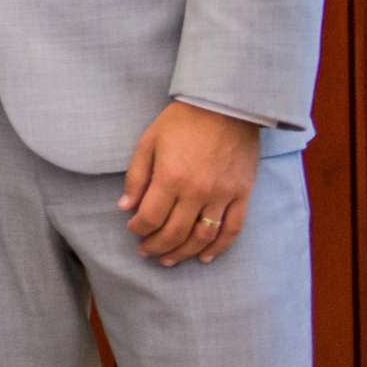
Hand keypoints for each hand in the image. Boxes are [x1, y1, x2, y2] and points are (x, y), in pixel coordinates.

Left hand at [119, 101, 261, 265]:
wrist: (225, 107)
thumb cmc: (181, 122)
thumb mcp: (148, 142)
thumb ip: (136, 177)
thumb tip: (125, 207)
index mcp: (171, 178)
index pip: (151, 217)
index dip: (138, 229)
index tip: (132, 230)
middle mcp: (197, 192)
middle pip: (175, 233)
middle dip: (156, 247)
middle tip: (146, 252)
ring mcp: (222, 196)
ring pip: (202, 237)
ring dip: (183, 253)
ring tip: (169, 260)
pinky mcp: (242, 195)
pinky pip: (232, 230)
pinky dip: (218, 248)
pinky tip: (204, 258)